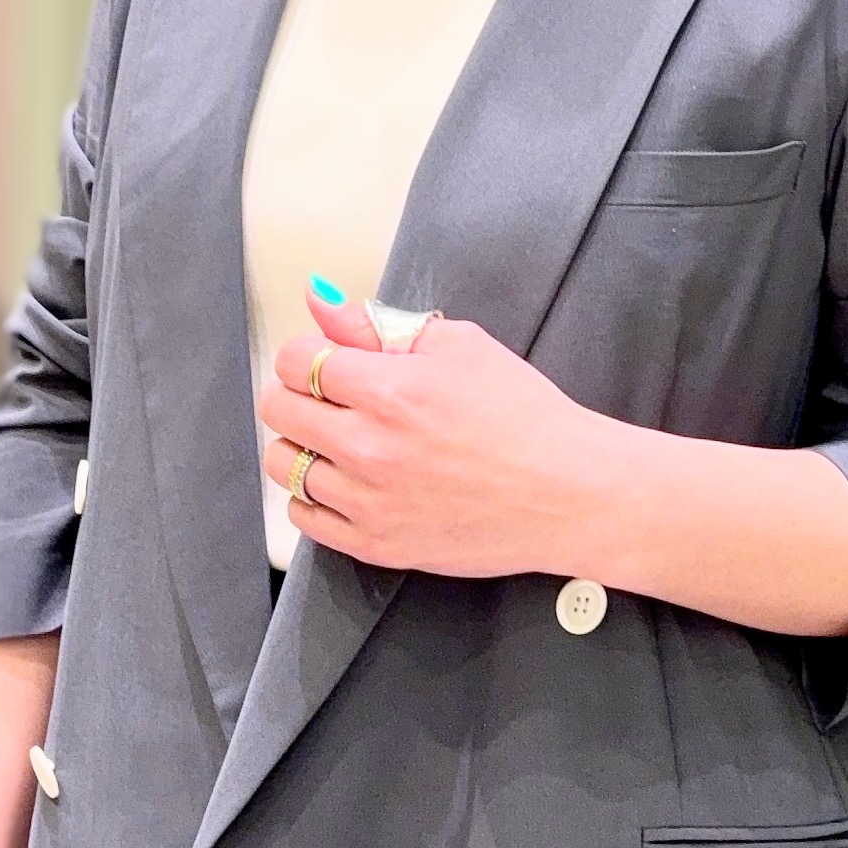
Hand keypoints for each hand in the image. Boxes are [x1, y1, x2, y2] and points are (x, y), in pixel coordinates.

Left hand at [259, 287, 609, 578]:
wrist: (568, 493)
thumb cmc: (524, 417)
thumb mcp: (460, 347)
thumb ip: (378, 325)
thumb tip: (320, 301)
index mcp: (388, 390)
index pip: (295, 361)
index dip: (308, 353)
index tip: (330, 362)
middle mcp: (369, 448)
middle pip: (278, 411)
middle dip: (298, 394)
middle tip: (332, 399)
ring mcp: (369, 503)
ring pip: (284, 466)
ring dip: (302, 446)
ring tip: (340, 442)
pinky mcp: (378, 546)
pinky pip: (304, 520)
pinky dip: (312, 497)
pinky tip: (346, 483)